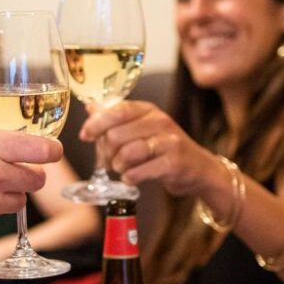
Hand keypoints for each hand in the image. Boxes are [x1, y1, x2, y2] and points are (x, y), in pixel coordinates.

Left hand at [80, 100, 214, 195]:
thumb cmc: (164, 148)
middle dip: (107, 152)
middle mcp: (159, 121)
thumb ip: (115, 118)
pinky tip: (132, 178)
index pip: (117, 111)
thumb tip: (90, 106)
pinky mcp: (174, 163)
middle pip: (116, 135)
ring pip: (126, 154)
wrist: (198, 169)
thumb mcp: (141, 128)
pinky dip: (129, 178)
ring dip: (118, 166)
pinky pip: (138, 172)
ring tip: (122, 169)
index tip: (85, 135)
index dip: (97, 123)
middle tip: (110, 160)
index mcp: (148, 110)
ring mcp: (169, 142)